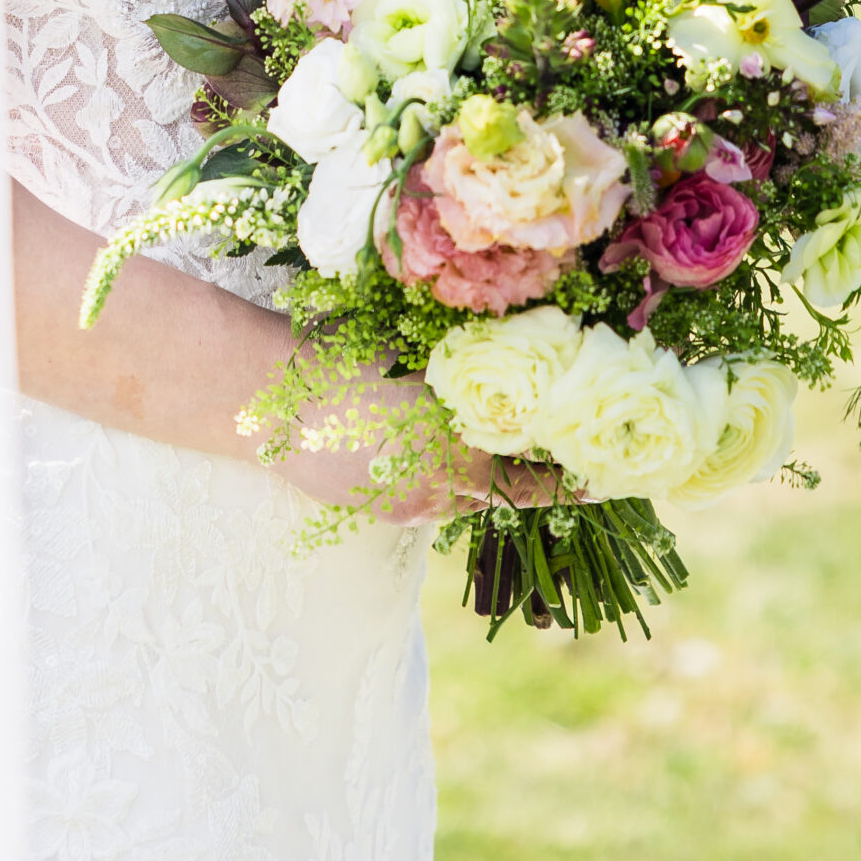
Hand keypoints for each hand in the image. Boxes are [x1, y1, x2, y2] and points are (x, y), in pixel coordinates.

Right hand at [267, 355, 561, 525]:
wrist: (261, 398)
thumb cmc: (338, 356)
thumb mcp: (408, 348)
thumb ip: (459, 362)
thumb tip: (510, 351)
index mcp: (453, 444)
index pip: (530, 475)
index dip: (569, 480)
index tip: (599, 476)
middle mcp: (436, 485)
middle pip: (503, 498)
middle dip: (533, 485)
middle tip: (562, 470)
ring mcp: (402, 506)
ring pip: (463, 504)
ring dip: (484, 485)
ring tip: (497, 458)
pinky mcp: (371, 512)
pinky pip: (424, 506)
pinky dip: (442, 488)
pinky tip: (430, 459)